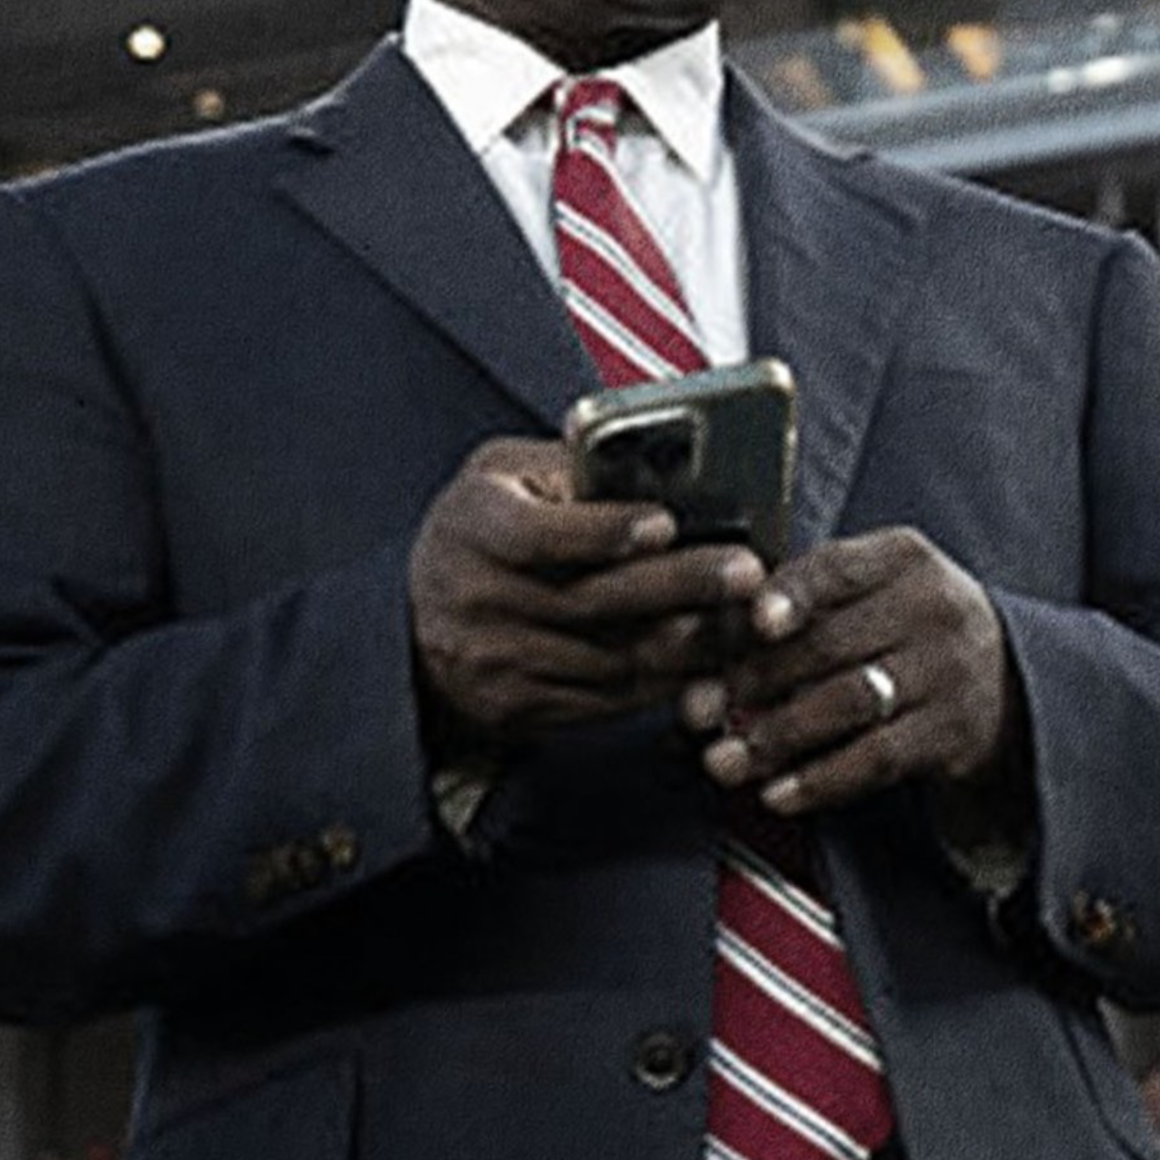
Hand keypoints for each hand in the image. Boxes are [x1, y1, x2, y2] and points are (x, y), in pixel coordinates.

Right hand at [406, 437, 764, 745]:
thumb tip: (657, 451)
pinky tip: (711, 657)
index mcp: (474, 527)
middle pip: (591, 600)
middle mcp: (479, 599)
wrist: (411, 623)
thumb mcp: (501, 477)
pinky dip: (667, 682)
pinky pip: (609, 702)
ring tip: (747, 616)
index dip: (604, 531)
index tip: (665, 522)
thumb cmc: (479, 531)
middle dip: (678, 585)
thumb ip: (569, 467)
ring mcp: (498, 662)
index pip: (539, 535)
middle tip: (746, 571)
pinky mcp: (521, 708)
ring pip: (611, 660)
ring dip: (690, 642)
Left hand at [682, 527, 1018, 811]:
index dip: (792, 595)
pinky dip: (821, 779)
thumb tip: (705, 632)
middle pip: (831, 643)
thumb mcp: (872, 590)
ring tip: (723, 760)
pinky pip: (877, 759)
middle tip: (697, 710)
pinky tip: (776, 795)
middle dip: (754, 680)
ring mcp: (948, 672)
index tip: (753, 622)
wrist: (1005, 680)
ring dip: (777, 736)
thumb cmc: (902, 628)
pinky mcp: (953, 733)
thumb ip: (803, 599)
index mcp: (902, 558)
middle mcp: (933, 607)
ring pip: (850, 704)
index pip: (838, 569)